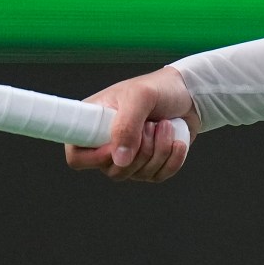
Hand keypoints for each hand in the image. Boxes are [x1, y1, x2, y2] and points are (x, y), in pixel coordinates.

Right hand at [66, 67, 199, 181]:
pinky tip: (176, 141)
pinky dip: (172, 159)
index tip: (116, 145)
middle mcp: (107, 144)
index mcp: (93, 124)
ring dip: (159, 151)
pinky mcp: (150, 165)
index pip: (76, 156)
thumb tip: (119, 160)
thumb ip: (126, 126)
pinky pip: (158, 176)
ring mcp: (129, 158)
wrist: (187, 94)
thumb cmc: (157, 89)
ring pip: (138, 175)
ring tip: (165, 125)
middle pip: (113, 171)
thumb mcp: (139, 97)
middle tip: (150, 125)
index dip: (94, 158)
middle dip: (140, 150)